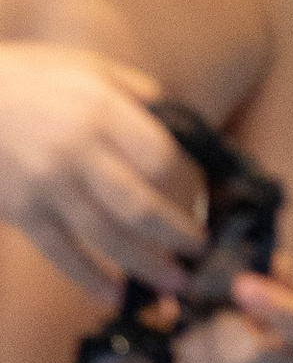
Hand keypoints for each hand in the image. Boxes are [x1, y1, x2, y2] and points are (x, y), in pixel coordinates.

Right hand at [0, 46, 202, 302]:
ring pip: (106, 237)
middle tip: (199, 253)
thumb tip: (178, 119)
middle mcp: (77, 152)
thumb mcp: (86, 66)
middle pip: (138, 205)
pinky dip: (90, 280)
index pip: (158, 156)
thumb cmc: (27, 78)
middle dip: (176, 235)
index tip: (200, 195)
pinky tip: (115, 296)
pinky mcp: (22, 212)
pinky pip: (62, 254)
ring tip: (175, 283)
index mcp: (100, 112)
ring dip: (145, 265)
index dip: (185, 180)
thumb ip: (134, 92)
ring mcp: (48, 187)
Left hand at [188, 262, 292, 362]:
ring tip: (230, 336)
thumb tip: (262, 255)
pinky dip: (199, 359)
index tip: (243, 284)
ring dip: (204, 335)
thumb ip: (288, 285)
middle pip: (239, 350)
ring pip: (203, 357)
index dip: (271, 304)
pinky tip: (225, 361)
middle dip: (221, 321)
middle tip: (231, 314)